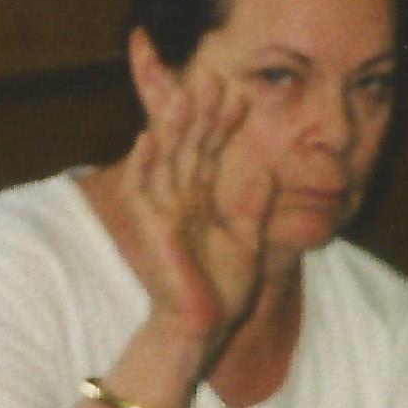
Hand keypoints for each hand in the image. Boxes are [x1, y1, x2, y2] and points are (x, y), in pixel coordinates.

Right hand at [114, 68, 276, 360]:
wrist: (202, 329)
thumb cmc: (221, 291)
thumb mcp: (247, 241)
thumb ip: (253, 206)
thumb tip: (267, 170)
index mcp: (200, 200)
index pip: (211, 152)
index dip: (224, 124)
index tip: (241, 94)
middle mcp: (178, 199)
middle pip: (188, 147)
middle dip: (199, 114)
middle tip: (213, 78)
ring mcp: (161, 211)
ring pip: (165, 159)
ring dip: (172, 128)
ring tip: (182, 94)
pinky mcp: (149, 228)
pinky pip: (141, 190)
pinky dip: (142, 165)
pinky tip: (147, 138)